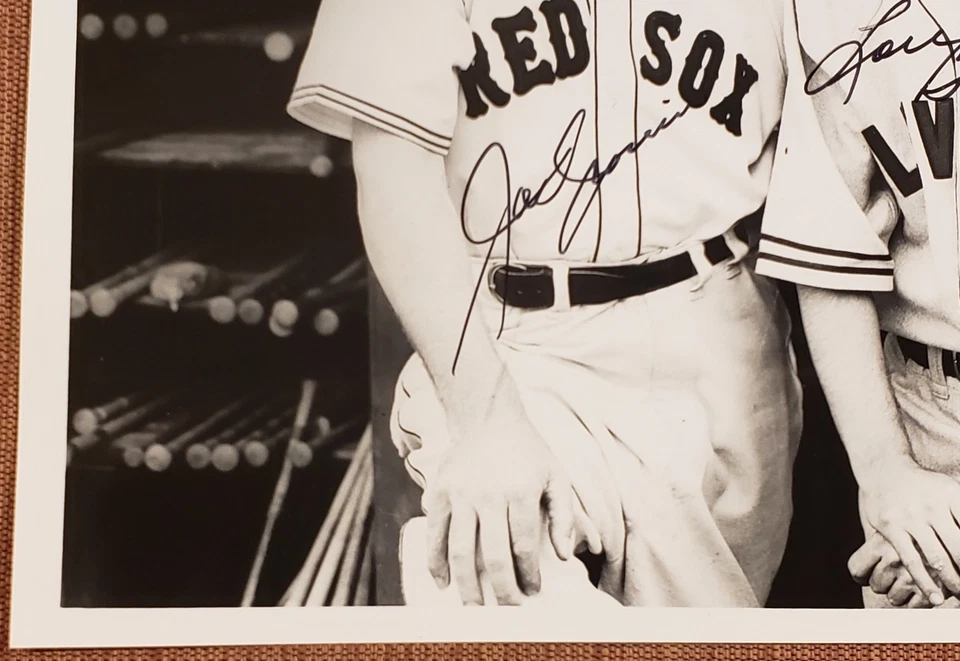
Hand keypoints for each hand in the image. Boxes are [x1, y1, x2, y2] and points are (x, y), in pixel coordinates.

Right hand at [423, 408, 597, 605]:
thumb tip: (563, 555)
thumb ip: (565, 515)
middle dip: (501, 590)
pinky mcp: (439, 492)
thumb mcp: (556, 475)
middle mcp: (489, 493)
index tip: (533, 591)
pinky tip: (443, 584)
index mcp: (521, 490)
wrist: (487, 417)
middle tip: (507, 610)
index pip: (523, 545)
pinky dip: (436, 562)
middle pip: (492, 555)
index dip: (528, 574)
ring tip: (474, 607)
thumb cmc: (527, 451)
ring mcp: (460, 493)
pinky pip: (435, 533)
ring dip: (467, 585)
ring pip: (460, 550)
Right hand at [859, 460, 959, 604]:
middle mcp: (932, 506)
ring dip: (953, 583)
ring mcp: (910, 517)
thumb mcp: (950, 491)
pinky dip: (925, 582)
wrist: (884, 469)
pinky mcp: (891, 527)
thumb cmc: (924, 486)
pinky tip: (935, 597)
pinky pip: (911, 560)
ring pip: (937, 558)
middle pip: (959, 548)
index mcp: (952, 495)